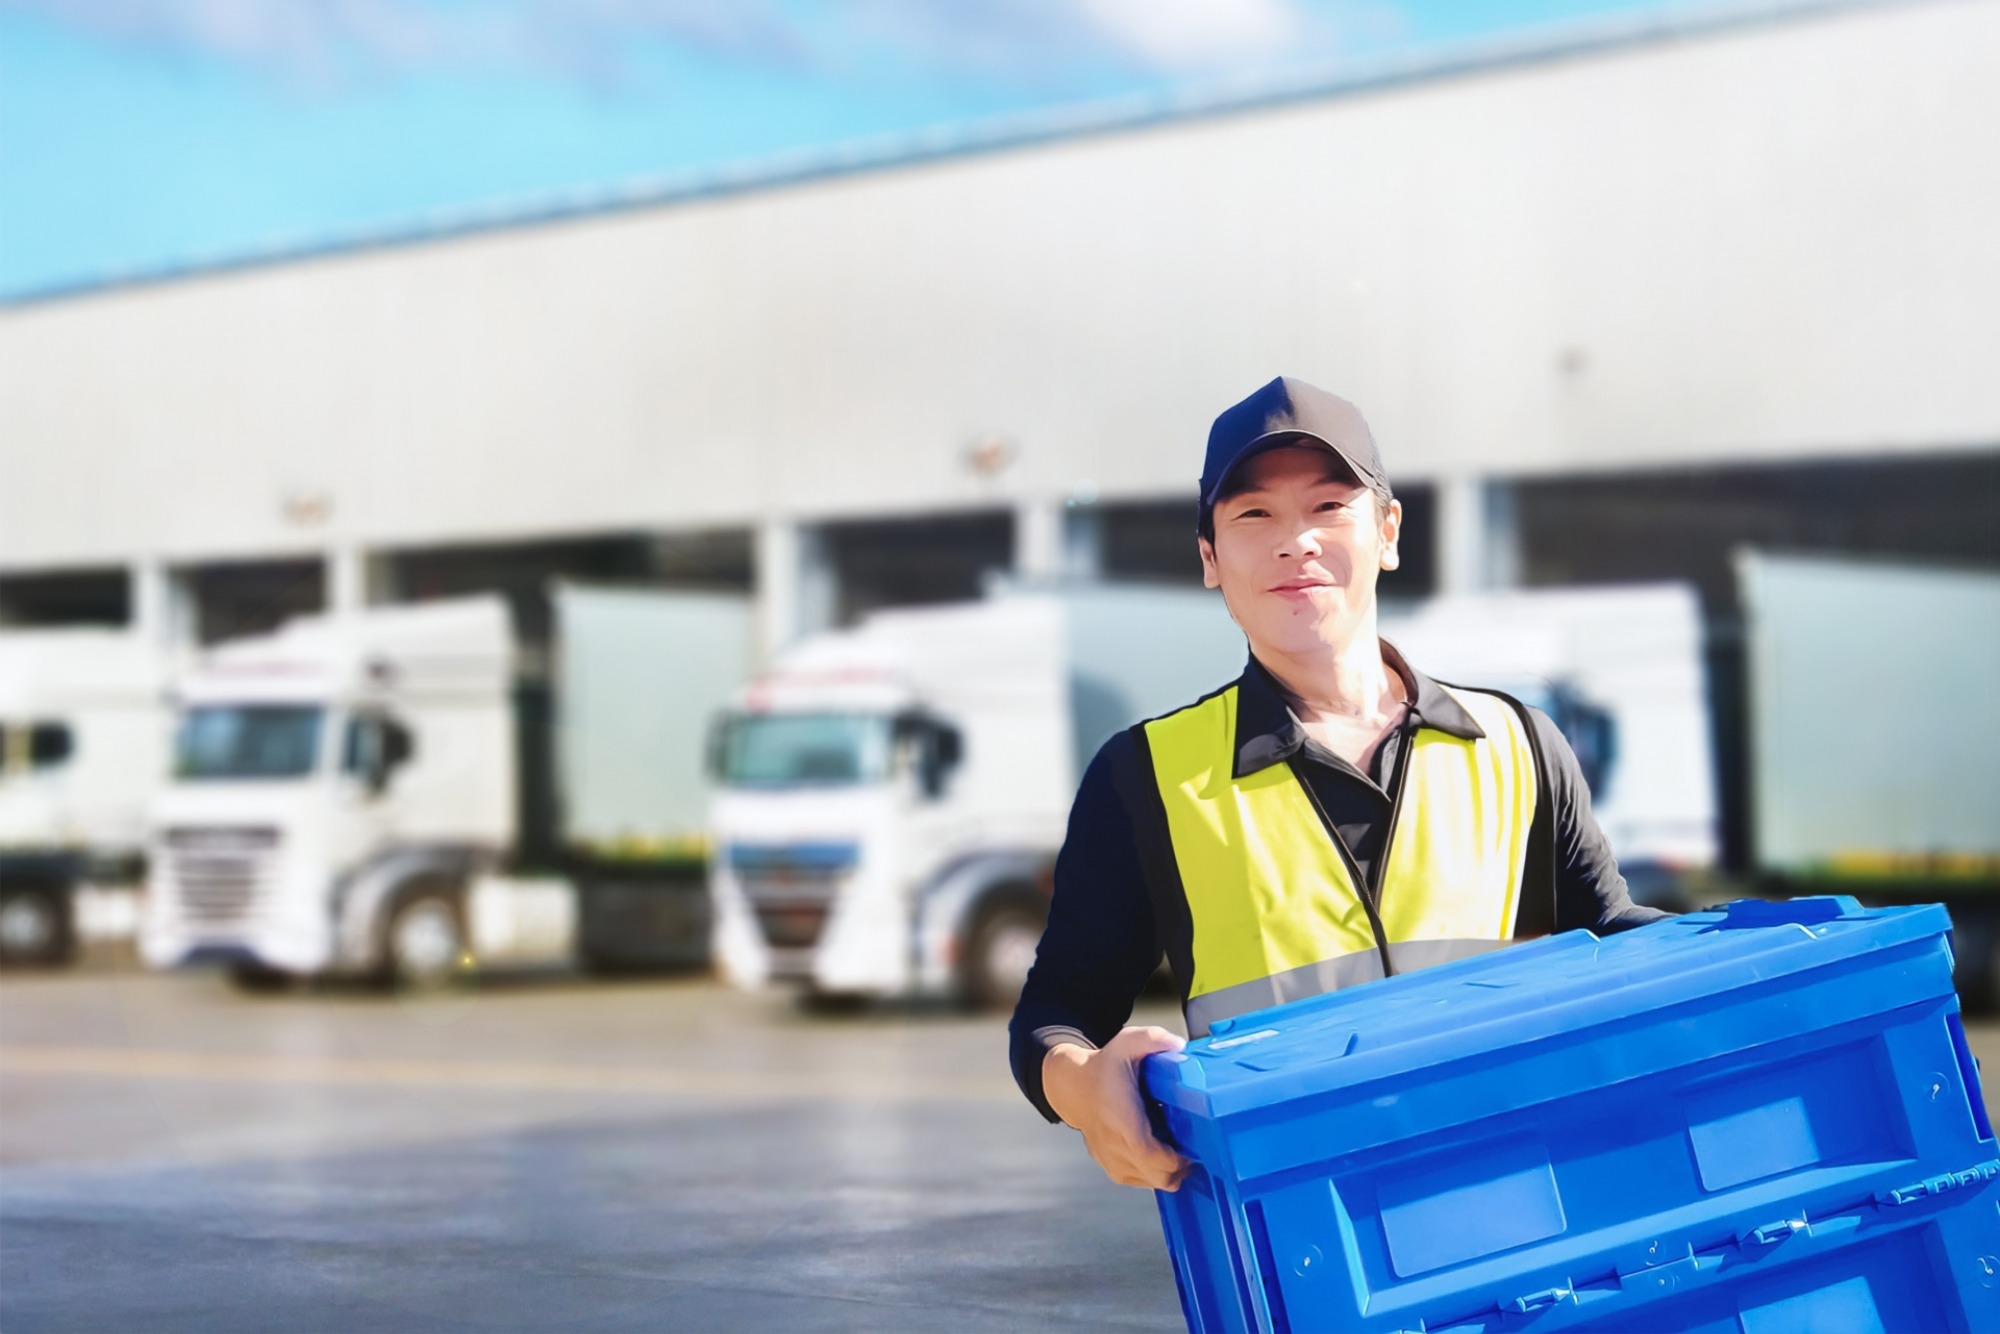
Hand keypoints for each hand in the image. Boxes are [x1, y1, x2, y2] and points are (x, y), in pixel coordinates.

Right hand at [1043, 1026, 1190, 1190]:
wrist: (1072, 1087)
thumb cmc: (1103, 1067)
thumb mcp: (1126, 1043)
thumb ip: (1153, 1039)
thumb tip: (1179, 1046)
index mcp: (1122, 1121)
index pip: (1153, 1157)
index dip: (1178, 1158)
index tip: (1192, 1144)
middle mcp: (1115, 1147)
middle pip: (1160, 1178)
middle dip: (1181, 1166)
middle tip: (1191, 1146)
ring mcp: (1112, 1161)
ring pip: (1154, 1182)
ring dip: (1169, 1169)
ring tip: (1175, 1146)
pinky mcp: (1111, 1168)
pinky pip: (1142, 1180)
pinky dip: (1155, 1171)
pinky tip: (1159, 1150)